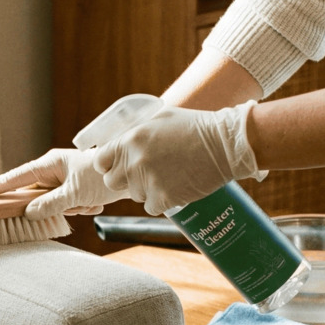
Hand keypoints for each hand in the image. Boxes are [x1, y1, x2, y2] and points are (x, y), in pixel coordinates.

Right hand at [0, 148, 129, 219]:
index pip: (13, 179)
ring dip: (72, 208)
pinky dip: (81, 209)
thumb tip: (28, 213)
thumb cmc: (102, 177)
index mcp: (48, 164)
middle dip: (56, 206)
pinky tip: (94, 202)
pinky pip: (67, 208)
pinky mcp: (70, 192)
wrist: (130, 174)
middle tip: (74, 202)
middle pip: (35, 197)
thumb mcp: (75, 194)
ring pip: (53, 206)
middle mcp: (52, 171)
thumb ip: (50, 204)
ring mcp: (61, 182)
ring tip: (90, 200)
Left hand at [94, 101, 260, 214]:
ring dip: (146, 189)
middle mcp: (134, 162)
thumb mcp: (160, 117)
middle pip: (112, 182)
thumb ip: (136, 130)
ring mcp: (148, 182)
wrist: (224, 145)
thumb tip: (119, 139)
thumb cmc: (194, 126)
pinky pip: (151, 206)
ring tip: (167, 176)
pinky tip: (175, 187)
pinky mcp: (163, 198)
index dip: (108, 165)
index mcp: (130, 140)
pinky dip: (161, 201)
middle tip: (143, 174)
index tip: (116, 166)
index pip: (101, 161)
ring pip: (134, 195)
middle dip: (124, 180)